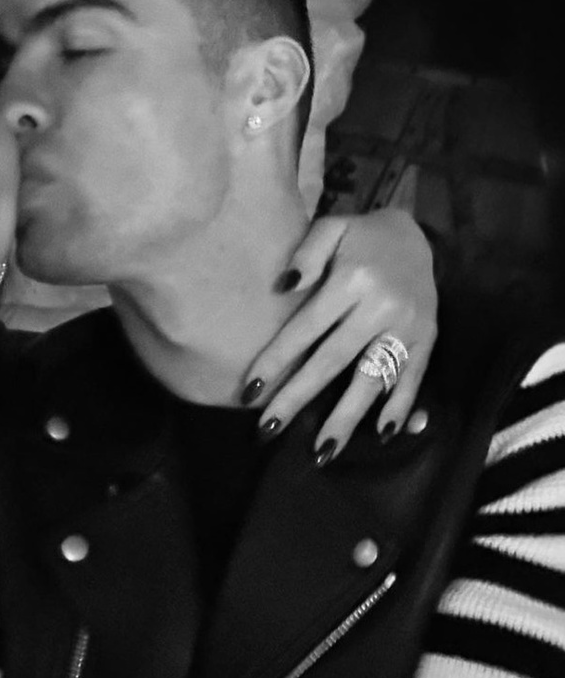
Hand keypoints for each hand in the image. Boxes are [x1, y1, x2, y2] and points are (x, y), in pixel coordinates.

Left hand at [244, 209, 437, 457]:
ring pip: (372, 379)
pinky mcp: (428, 339)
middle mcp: (380, 307)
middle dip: (298, 398)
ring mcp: (408, 327)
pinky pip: (413, 378)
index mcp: (352, 280)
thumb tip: (281, 287)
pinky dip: (399, 407)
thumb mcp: (330, 227)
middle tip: (268, 430)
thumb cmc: (360, 236)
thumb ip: (305, 254)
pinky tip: (382, 435)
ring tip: (322, 450)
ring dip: (347, 417)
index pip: (305, 329)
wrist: (420, 234)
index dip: (276, 361)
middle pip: (332, 361)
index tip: (250, 392)